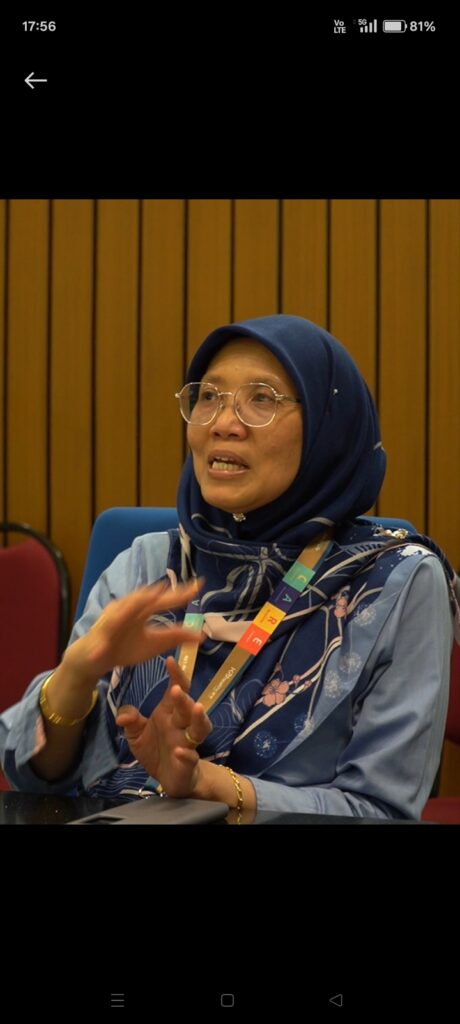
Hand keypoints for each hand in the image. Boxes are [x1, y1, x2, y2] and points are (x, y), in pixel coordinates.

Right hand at [63, 580, 203, 681]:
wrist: (95, 658)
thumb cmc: (125, 647)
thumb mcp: (155, 644)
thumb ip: (175, 637)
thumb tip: (202, 635)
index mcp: (142, 610)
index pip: (164, 599)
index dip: (181, 592)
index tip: (199, 584)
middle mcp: (127, 609)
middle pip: (144, 599)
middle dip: (158, 594)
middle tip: (174, 589)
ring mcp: (110, 621)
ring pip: (121, 612)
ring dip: (133, 605)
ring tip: (150, 598)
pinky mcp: (98, 637)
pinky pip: (102, 639)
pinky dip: (103, 642)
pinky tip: (107, 644)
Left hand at [116, 656, 211, 796]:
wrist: (169, 779)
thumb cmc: (155, 750)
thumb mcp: (136, 735)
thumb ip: (131, 721)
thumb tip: (121, 716)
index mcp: (169, 714)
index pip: (177, 690)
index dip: (176, 675)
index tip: (170, 661)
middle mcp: (181, 725)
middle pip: (187, 708)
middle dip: (184, 698)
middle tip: (177, 690)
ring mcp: (187, 743)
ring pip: (199, 728)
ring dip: (199, 718)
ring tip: (196, 708)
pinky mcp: (187, 763)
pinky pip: (191, 757)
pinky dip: (187, 754)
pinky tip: (180, 751)